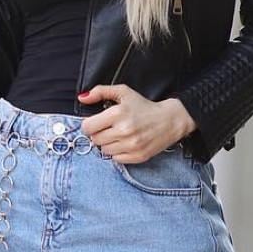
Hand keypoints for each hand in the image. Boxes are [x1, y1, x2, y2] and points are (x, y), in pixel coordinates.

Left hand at [77, 83, 196, 162]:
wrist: (170, 120)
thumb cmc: (144, 106)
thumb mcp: (123, 92)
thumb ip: (100, 92)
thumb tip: (82, 97)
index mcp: (118, 113)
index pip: (87, 127)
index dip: (89, 124)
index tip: (96, 122)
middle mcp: (124, 131)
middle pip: (95, 140)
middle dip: (99, 134)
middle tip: (109, 128)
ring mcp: (131, 145)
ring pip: (104, 151)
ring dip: (108, 144)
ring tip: (119, 135)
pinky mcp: (138, 156)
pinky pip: (116, 159)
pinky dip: (118, 152)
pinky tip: (125, 143)